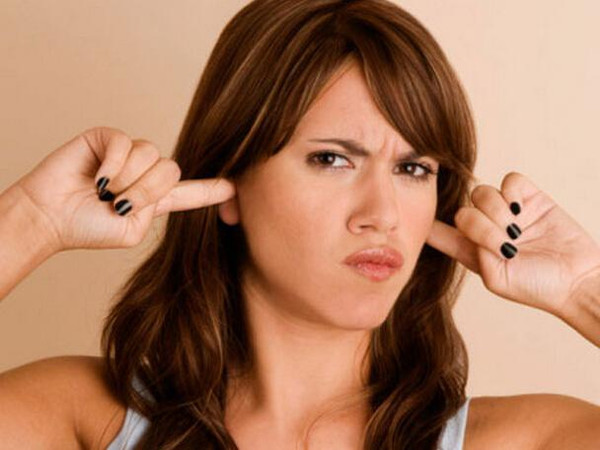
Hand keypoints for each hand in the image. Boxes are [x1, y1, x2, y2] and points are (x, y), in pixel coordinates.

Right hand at [12, 127, 235, 251]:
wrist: (51, 217)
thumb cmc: (88, 227)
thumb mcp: (131, 229)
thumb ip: (156, 208)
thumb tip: (165, 181)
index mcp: (156, 198)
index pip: (190, 191)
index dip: (211, 189)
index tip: (234, 187)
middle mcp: (145, 172)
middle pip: (172, 171)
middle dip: (146, 191)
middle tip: (118, 204)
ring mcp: (127, 153)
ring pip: (151, 155)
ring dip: (127, 179)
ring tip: (104, 191)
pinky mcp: (107, 138)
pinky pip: (126, 143)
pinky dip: (113, 164)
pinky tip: (97, 176)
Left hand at [426, 171, 599, 315]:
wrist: (577, 280)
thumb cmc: (538, 287)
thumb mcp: (498, 279)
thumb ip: (476, 254)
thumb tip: (469, 227)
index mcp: (472, 251)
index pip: (440, 233)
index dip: (429, 225)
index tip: (411, 219)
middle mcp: (485, 229)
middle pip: (462, 210)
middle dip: (480, 226)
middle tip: (505, 243)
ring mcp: (507, 212)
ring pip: (482, 193)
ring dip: (497, 211)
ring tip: (517, 230)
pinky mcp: (530, 198)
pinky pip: (509, 180)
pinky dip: (512, 192)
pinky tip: (522, 210)